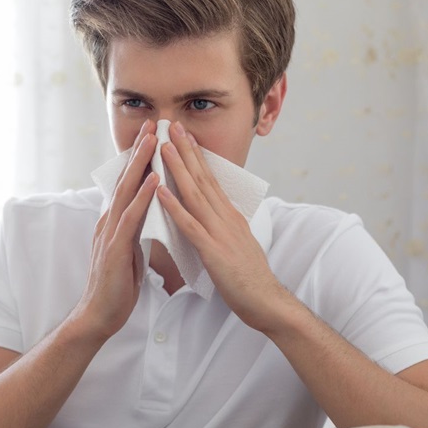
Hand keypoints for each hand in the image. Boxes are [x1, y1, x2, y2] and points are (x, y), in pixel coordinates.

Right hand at [74, 120, 157, 341]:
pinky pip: (132, 217)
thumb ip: (136, 231)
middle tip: (153, 124)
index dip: (140, 160)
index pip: (129, 185)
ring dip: (141, 164)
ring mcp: (111, 233)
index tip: (153, 136)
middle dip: (140, 151)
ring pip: (127, 191)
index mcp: (115, 223)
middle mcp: (110, 221)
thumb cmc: (116, 287)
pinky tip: (155, 180)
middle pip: (126, 180)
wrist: (99, 316)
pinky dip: (144, 196)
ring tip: (154, 140)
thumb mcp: (130, 252)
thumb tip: (149, 216)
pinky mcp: (116, 248)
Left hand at [156, 121, 290, 332]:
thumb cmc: (249, 277)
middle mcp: (226, 218)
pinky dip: (174, 206)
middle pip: (203, 177)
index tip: (184, 135)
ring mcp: (220, 232)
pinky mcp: (213, 250)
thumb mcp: (237, 243)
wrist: (266, 301)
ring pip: (195, 194)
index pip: (210, 179)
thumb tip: (214, 213)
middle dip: (186, 150)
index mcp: (230, 216)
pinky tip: (161, 191)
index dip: (196, 156)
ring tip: (164, 147)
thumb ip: (224, 226)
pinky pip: (190, 225)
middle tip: (172, 125)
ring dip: (178, 169)